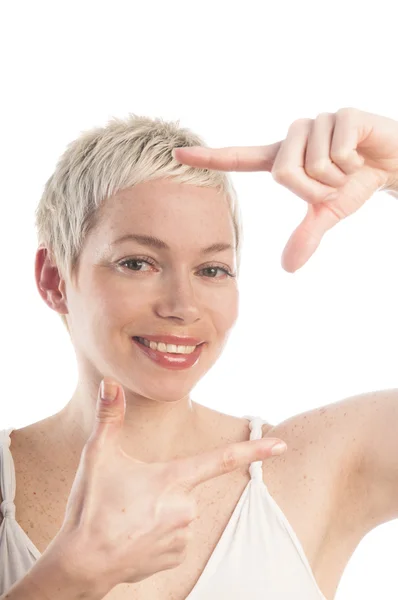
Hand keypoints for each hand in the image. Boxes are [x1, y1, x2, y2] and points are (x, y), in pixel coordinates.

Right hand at [46, 378, 286, 590]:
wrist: (81, 563)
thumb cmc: (91, 507)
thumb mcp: (98, 455)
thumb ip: (109, 416)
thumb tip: (109, 383)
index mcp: (174, 478)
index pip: (223, 459)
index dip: (254, 449)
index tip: (282, 445)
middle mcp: (186, 507)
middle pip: (183, 485)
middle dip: (161, 486)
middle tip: (127, 497)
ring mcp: (183, 535)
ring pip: (178, 511)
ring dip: (158, 510)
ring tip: (126, 517)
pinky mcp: (175, 557)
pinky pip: (174, 536)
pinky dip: (157, 532)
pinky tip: (134, 534)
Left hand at [173, 108, 397, 271]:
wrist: (392, 163)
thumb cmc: (355, 183)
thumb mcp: (328, 212)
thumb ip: (306, 234)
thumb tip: (287, 267)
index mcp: (283, 159)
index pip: (240, 157)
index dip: (210, 157)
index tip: (176, 153)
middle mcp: (293, 137)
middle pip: (284, 174)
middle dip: (314, 191)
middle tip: (334, 183)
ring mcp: (316, 123)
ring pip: (312, 165)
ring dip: (337, 178)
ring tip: (349, 167)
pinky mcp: (341, 115)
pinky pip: (338, 151)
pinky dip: (354, 164)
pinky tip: (361, 154)